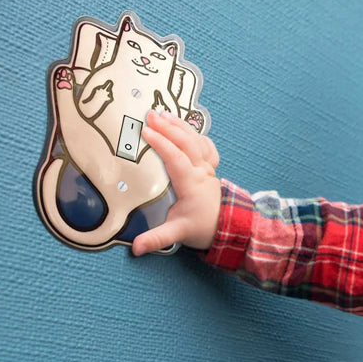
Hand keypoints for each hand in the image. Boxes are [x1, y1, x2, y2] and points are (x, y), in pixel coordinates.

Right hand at [131, 110, 221, 254]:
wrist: (226, 228)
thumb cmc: (201, 228)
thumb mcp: (177, 234)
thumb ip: (156, 238)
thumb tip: (136, 248)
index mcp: (191, 185)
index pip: (177, 159)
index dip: (162, 144)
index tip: (145, 132)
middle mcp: (201, 172)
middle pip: (187, 143)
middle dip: (168, 127)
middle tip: (150, 115)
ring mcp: (207, 167)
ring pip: (196, 140)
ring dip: (179, 125)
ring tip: (162, 113)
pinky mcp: (209, 166)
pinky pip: (204, 144)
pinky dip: (193, 132)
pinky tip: (182, 125)